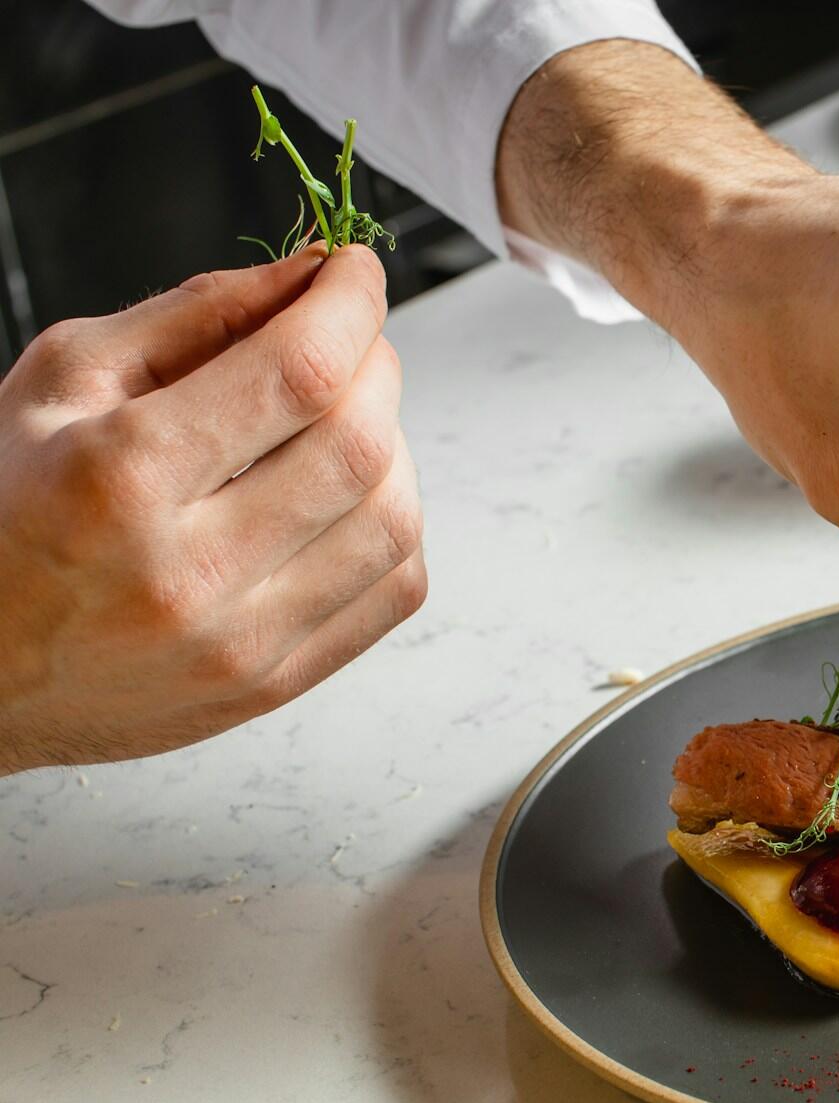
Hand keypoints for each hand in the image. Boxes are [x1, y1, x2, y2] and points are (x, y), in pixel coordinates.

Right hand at [0, 246, 425, 774]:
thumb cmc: (4, 514)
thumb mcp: (62, 384)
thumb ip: (193, 317)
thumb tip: (308, 276)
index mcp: (119, 479)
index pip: (297, 374)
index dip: (350, 306)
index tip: (355, 273)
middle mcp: (187, 571)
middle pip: (359, 446)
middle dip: (375, 368)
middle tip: (350, 341)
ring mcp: (237, 643)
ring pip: (393, 522)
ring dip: (394, 447)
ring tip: (343, 420)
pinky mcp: (272, 687)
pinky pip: (392, 590)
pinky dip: (393, 525)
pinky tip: (346, 498)